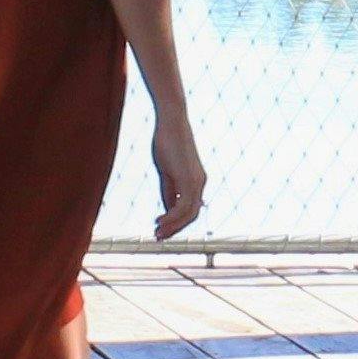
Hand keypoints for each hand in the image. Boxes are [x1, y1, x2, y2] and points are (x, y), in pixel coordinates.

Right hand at [148, 105, 206, 240]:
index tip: (162, 228)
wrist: (171, 122)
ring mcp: (196, 181)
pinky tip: (160, 221)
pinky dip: (172, 217)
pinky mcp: (189, 178)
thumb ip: (169, 190)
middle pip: (192, 215)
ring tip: (157, 232)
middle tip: (159, 236)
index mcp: (196, 180)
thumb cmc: (167, 142)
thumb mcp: (167, 171)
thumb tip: (168, 208)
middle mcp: (200, 183)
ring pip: (189, 214)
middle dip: (176, 228)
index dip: (178, 222)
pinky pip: (183, 206)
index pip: (191, 209)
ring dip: (173, 226)